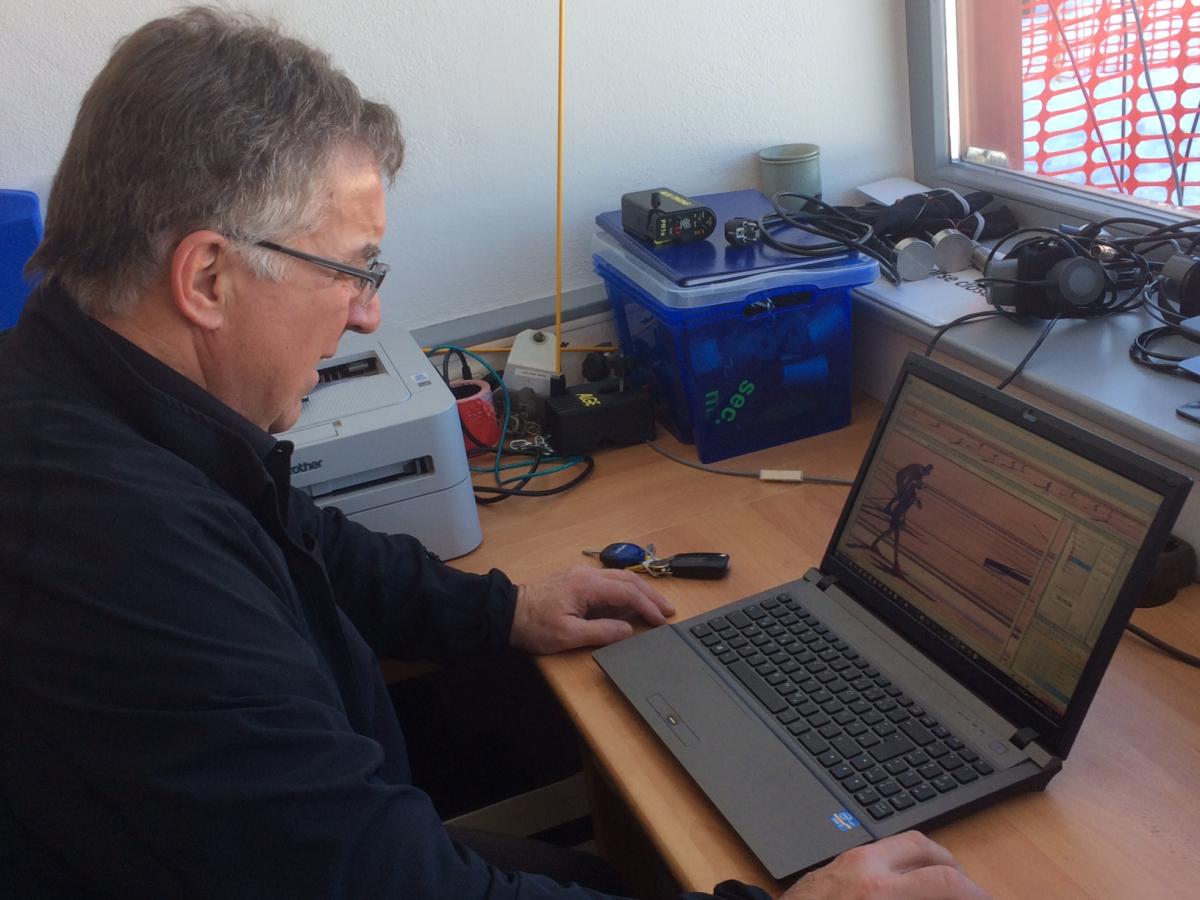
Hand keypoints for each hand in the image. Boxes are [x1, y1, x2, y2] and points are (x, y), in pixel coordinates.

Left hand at [510, 565, 675, 653]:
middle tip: (669, 610)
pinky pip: (609, 582)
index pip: (627, 593)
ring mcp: (581, 575)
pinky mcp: (576, 580)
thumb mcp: (568, 635)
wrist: (506, 613)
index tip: (661, 621)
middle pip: (629, 580)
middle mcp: (587, 575)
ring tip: (657, 606)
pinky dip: (626, 590)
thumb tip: (628, 630)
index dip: (647, 607)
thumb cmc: (534, 626)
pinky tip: (631, 602)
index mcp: (587, 585)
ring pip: (620, 578)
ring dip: (641, 591)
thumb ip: (601, 632)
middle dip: (651, 595)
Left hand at [779, 832, 989, 899]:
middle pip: (924, 847)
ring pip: (898, 846)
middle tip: (969, 893)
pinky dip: (900, 865)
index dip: (978, 894)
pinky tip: (905, 888)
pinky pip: (876, 854)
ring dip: (926, 863)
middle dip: (954, 869)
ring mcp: (844, 862)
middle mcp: (862, 868)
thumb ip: (917, 898)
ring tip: (941, 888)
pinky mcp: (832, 866)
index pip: (946, 883)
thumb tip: (941, 892)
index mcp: (878, 893)